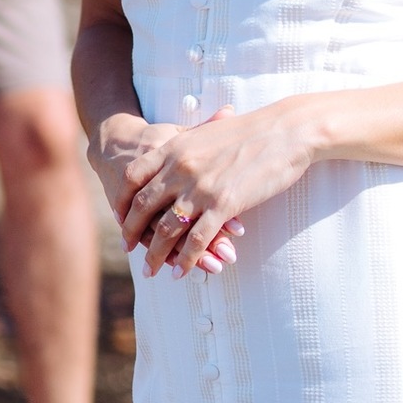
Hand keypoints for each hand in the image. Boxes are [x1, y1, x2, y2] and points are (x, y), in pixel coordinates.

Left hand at [122, 103, 311, 279]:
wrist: (283, 131)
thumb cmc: (250, 130)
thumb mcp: (209, 130)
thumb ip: (189, 143)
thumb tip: (175, 155)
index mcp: (175, 146)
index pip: (133, 176)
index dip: (122, 200)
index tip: (120, 217)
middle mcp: (181, 167)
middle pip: (143, 206)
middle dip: (131, 231)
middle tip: (127, 248)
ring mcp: (201, 187)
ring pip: (166, 229)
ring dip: (155, 254)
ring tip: (151, 270)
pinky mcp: (224, 205)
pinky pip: (197, 240)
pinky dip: (186, 260)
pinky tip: (181, 272)